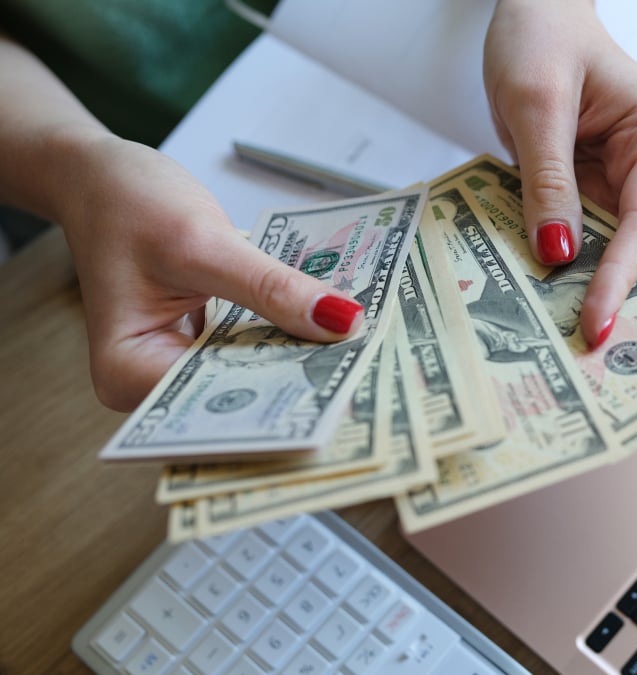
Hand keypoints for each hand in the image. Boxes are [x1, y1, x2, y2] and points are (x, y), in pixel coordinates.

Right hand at [56, 133, 363, 410]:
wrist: (100, 177)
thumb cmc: (126, 202)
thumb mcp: (202, 241)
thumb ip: (270, 287)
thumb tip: (342, 323)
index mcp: (128, 373)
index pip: (221, 405)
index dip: (287, 399)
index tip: (351, 392)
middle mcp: (150, 385)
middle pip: (241, 399)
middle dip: (303, 384)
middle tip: (373, 374)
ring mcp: (178, 367)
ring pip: (255, 376)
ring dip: (304, 362)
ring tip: (367, 356)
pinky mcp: (203, 347)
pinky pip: (255, 350)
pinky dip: (290, 338)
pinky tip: (335, 331)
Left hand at [484, 0, 636, 347]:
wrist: (531, 8)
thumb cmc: (541, 34)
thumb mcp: (536, 104)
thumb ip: (547, 179)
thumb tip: (556, 254)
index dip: (621, 275)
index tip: (594, 321)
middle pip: (632, 242)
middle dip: (603, 290)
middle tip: (574, 348)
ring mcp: (614, 177)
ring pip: (601, 245)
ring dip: (576, 283)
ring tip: (548, 332)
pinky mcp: (582, 185)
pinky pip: (572, 230)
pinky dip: (552, 259)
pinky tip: (530, 291)